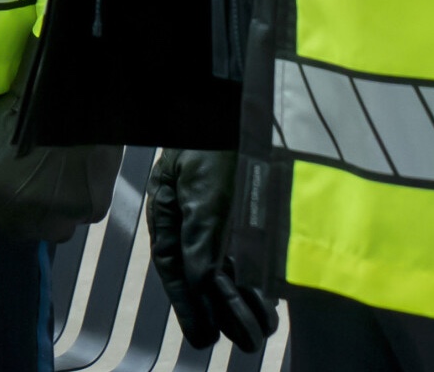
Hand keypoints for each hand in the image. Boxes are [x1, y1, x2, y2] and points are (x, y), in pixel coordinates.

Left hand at [0, 77, 120, 242]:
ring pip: (38, 227)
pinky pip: (73, 217)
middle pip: (3, 220)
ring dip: (37, 211)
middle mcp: (15, 218)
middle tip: (21, 172)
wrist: (69, 95)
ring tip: (45, 179)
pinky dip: (68, 205)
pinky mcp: (89, 214)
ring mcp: (55, 221)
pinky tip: (70, 179)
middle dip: (6, 202)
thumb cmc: (15, 107)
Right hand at [146, 148, 277, 352]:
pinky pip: (242, 251)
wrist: (237, 92)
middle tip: (245, 342)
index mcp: (167, 206)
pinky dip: (253, 276)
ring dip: (243, 300)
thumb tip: (203, 283)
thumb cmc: (214, 131)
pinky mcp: (239, 206)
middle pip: (202, 272)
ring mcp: (214, 210)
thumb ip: (200, 233)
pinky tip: (265, 298)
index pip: (173, 266)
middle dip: (223, 311)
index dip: (189, 305)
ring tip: (262, 329)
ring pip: (225, 266)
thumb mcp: (203, 183)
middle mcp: (188, 213)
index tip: (203, 339)